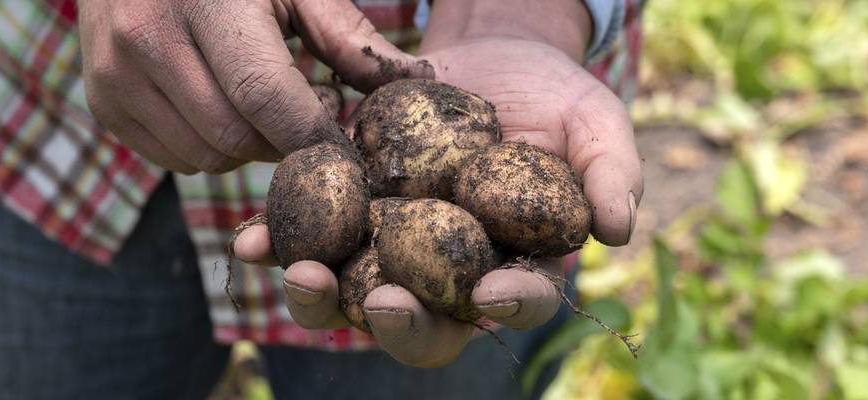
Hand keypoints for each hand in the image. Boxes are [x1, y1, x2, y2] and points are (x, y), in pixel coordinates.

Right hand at [79, 0, 433, 173]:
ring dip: (248, 147)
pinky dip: (208, 148)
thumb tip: (416, 85)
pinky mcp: (101, 103)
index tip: (349, 150)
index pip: (264, 95)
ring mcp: (113, 74)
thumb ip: (349, 38)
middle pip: (236, 137)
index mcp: (204, 1)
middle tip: (307, 115)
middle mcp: (146, 38)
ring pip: (205, 157)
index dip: (313, 134)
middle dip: (283, 141)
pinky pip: (173, 159)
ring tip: (262, 104)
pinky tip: (220, 104)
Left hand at [232, 0, 642, 367]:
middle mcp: (452, 274)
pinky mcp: (348, 216)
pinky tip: (248, 242)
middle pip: (429, 324)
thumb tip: (619, 231)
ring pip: (356, 298)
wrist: (489, 54)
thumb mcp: (596, 123)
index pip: (520, 301)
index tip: (490, 293)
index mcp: (517, 266)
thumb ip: (611, 173)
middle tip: (382, 301)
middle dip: (402, 324)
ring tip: (300, 274)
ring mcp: (394, 250)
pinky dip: (274, 247)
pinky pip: (308, 243)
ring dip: (324, 298)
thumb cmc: (553, 96)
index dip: (509, 305)